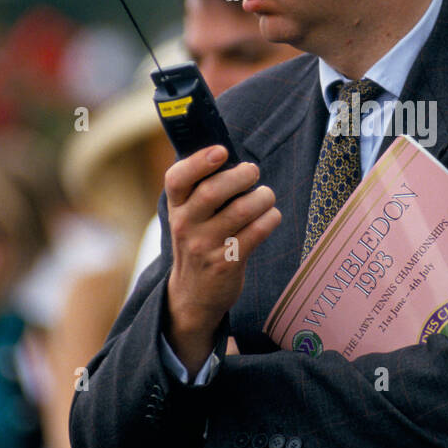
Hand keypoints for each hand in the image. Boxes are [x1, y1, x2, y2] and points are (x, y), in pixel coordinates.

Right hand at [163, 145, 279, 375]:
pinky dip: (270, 218)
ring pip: (241, 211)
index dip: (198, 161)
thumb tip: (232, 155)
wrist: (193, 295)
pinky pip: (256, 233)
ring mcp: (205, 246)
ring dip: (262, 197)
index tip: (221, 151)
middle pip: (212, 192)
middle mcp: (186, 226)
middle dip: (240, 176)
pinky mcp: (227, 263)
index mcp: (176, 208)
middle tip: (253, 172)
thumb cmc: (198, 242)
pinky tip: (270, 216)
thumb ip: (201, 188)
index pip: (177, 179)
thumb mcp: (188, 217)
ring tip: (266, 195)